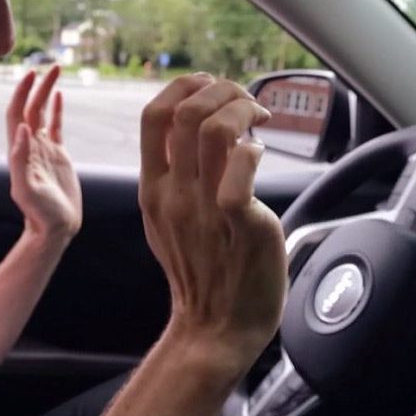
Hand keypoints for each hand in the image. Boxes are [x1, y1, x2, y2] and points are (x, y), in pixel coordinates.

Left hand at [6, 66, 82, 242]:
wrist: (54, 228)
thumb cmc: (39, 213)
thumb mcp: (27, 188)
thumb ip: (21, 160)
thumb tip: (22, 129)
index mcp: (20, 150)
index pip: (17, 113)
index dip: (22, 93)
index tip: (31, 75)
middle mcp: (29, 145)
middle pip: (31, 107)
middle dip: (38, 86)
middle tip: (50, 66)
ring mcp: (43, 149)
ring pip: (43, 113)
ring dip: (47, 92)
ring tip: (56, 71)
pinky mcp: (58, 155)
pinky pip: (56, 126)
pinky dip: (56, 109)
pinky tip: (59, 96)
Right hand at [138, 73, 287, 357]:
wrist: (214, 329)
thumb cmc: (201, 272)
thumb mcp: (166, 221)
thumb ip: (173, 178)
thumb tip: (191, 132)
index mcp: (153, 189)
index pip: (153, 116)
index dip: (184, 87)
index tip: (210, 87)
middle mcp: (175, 194)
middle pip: (187, 112)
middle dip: (221, 90)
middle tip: (244, 100)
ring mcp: (206, 208)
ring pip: (216, 130)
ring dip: (242, 108)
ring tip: (257, 116)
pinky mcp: (241, 223)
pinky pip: (242, 168)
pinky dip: (254, 147)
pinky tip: (261, 152)